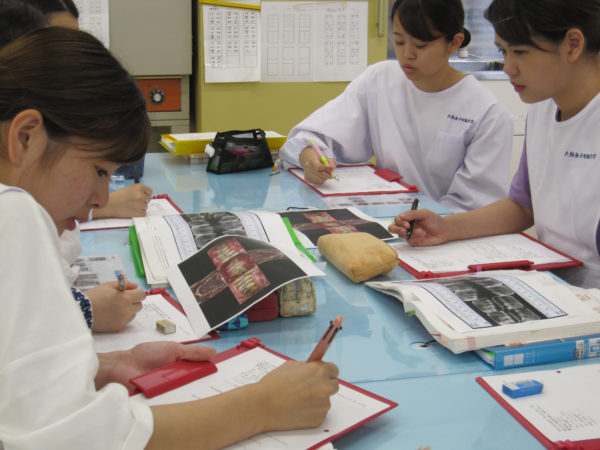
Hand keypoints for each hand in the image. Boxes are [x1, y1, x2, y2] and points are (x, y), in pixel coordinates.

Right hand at [86, 280, 144, 331]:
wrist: (81, 311)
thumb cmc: (95, 296)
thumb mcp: (109, 285)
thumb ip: (125, 284)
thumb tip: (136, 286)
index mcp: (126, 299)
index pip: (141, 295)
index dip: (137, 293)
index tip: (131, 293)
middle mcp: (127, 310)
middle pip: (139, 305)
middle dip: (133, 301)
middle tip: (122, 300)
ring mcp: (123, 320)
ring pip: (133, 314)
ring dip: (129, 310)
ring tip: (115, 307)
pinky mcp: (118, 328)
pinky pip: (126, 321)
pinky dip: (122, 317)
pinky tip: (112, 314)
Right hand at [93, 183, 152, 218]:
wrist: (109, 205)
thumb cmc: (117, 196)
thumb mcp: (129, 188)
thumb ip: (138, 191)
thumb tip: (146, 195)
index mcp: (139, 187)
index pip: (150, 191)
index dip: (146, 194)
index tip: (142, 196)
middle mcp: (141, 195)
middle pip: (148, 199)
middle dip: (142, 201)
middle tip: (133, 202)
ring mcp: (140, 204)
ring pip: (145, 207)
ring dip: (140, 207)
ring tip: (131, 206)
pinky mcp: (139, 213)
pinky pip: (143, 213)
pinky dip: (139, 213)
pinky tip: (131, 211)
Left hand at [96, 342, 216, 389]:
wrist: (123, 366)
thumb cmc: (146, 354)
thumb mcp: (173, 349)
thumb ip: (193, 352)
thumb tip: (213, 352)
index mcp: (182, 364)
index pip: (200, 370)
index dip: (209, 372)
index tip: (220, 374)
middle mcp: (177, 377)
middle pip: (195, 383)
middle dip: (202, 383)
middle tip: (212, 386)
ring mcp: (169, 388)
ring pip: (184, 392)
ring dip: (189, 390)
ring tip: (197, 392)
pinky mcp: (161, 398)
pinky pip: (172, 400)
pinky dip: (176, 398)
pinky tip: (180, 397)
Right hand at [254, 360, 338, 430]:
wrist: (262, 405)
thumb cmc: (273, 384)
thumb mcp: (290, 366)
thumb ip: (306, 367)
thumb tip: (314, 369)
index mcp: (319, 371)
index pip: (334, 370)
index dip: (327, 372)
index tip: (322, 375)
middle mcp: (324, 387)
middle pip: (334, 385)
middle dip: (324, 385)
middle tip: (311, 388)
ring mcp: (323, 405)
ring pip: (326, 400)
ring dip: (317, 399)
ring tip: (299, 400)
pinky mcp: (318, 419)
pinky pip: (319, 413)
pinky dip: (312, 411)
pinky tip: (298, 409)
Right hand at [299, 146, 336, 184]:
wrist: (309, 161)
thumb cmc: (318, 159)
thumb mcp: (326, 158)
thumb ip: (331, 162)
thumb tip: (332, 168)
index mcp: (312, 161)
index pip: (318, 166)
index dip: (325, 168)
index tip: (329, 167)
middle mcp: (308, 168)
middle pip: (320, 174)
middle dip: (328, 175)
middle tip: (330, 174)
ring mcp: (307, 174)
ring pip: (320, 180)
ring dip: (325, 178)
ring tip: (325, 175)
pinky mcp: (308, 179)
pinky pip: (318, 183)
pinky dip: (322, 180)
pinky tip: (321, 177)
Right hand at [388, 208, 448, 245]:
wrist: (444, 231)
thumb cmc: (435, 220)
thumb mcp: (425, 213)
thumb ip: (413, 214)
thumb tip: (401, 216)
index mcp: (408, 217)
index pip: (397, 219)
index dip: (400, 222)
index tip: (407, 224)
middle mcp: (406, 225)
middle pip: (392, 228)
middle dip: (397, 229)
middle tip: (405, 231)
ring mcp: (409, 234)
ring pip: (400, 235)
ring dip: (410, 233)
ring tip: (421, 232)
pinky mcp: (413, 241)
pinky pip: (408, 240)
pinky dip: (415, 237)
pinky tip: (422, 235)